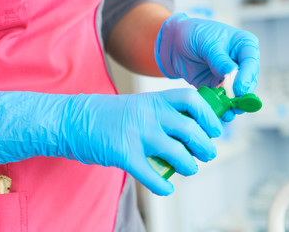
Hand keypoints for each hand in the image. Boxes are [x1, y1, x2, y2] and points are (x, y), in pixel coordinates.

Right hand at [0, 89, 221, 195]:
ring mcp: (137, 135)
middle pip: (190, 130)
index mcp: (154, 100)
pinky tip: (166, 188)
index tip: (214, 129)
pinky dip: (163, 186)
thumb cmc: (109, 114)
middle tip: (208, 153)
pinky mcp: (124, 155)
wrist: (73, 119)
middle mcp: (149, 115)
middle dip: (205, 145)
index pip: (191, 100)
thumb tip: (188, 131)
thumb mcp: (138, 104)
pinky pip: (152, 175)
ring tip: (190, 168)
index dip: (208, 115)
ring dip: (190, 165)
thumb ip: (161, 114)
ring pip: (177, 153)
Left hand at [155, 13, 259, 120]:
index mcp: (244, 45)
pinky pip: (223, 100)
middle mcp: (241, 62)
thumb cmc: (193, 35)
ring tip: (227, 113)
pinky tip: (219, 113)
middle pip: (248, 82)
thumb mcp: (207, 43)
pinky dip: (221, 107)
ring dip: (233, 105)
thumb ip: (219, 59)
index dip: (247, 77)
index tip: (240, 89)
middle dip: (241, 95)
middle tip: (235, 106)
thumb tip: (231, 73)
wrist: (174, 44)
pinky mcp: (219, 88)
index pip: (251, 62)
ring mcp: (231, 77)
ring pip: (238, 94)